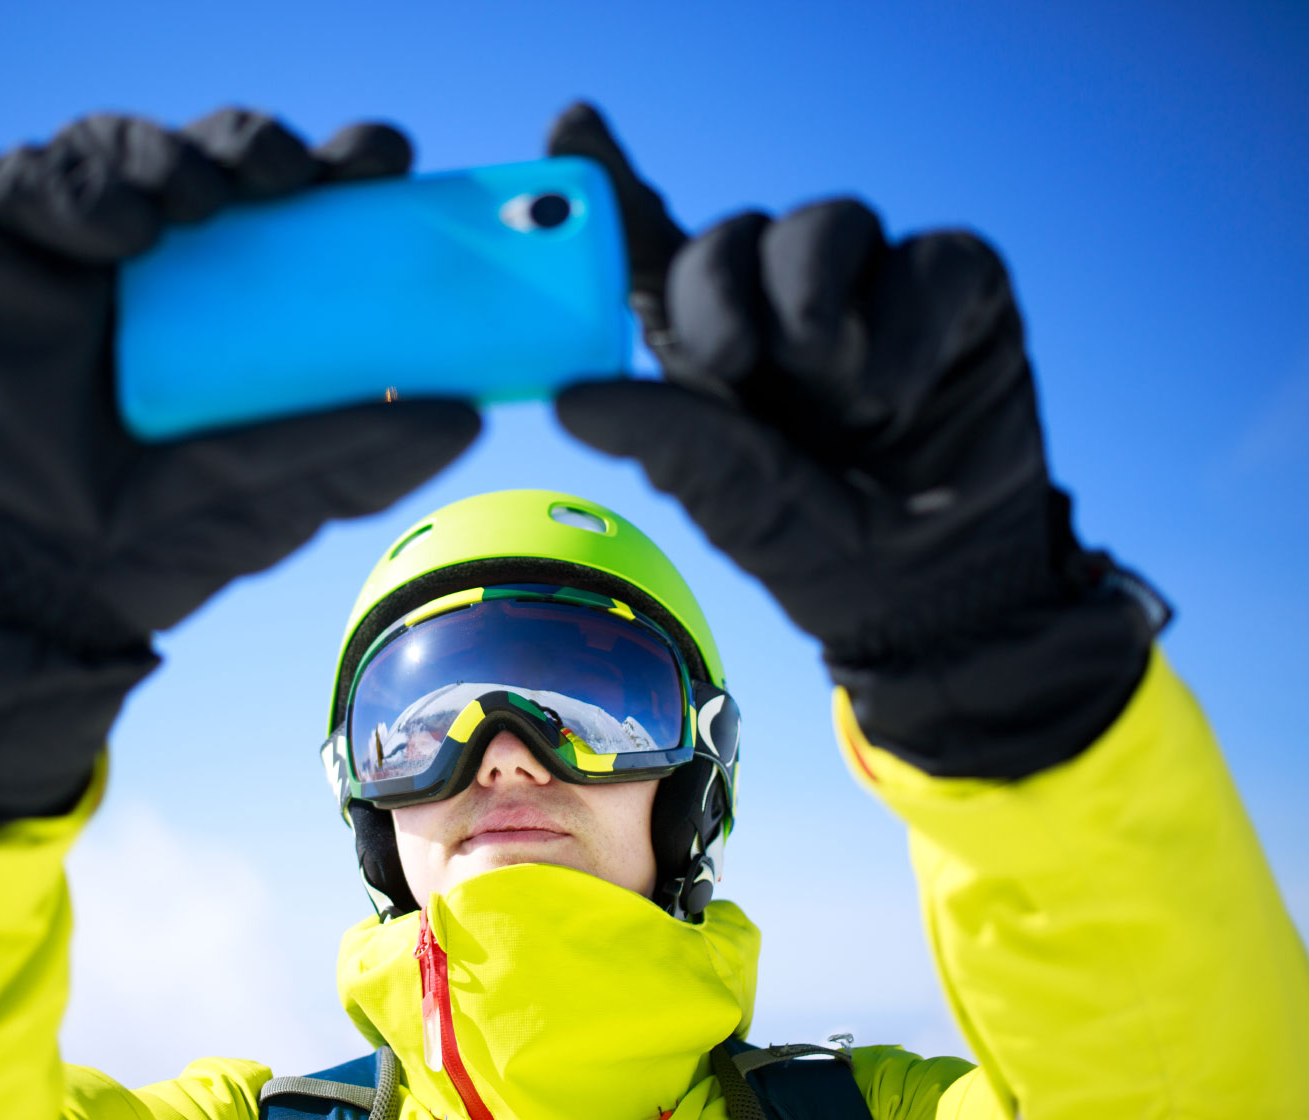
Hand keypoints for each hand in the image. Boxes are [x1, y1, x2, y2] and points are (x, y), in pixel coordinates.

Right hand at [0, 110, 479, 835]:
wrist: (46, 578)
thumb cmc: (170, 531)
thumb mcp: (289, 492)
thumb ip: (368, 455)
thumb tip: (471, 416)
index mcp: (250, 294)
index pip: (305, 202)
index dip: (347, 167)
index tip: (385, 165)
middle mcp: (170, 257)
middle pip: (222, 158)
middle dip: (262, 144)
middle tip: (294, 173)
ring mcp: (80, 243)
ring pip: (128, 149)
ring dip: (172, 155)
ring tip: (200, 202)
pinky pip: (26, 180)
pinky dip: (74, 188)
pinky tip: (123, 231)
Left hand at [549, 104, 1163, 776]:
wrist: (931, 594)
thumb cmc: (814, 543)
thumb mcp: (728, 495)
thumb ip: (660, 435)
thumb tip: (568, 398)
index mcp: (708, 341)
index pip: (655, 243)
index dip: (615, 176)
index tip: (573, 123)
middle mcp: (781, 302)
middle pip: (733, 232)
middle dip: (719, 287)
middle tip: (729, 362)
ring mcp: (873, 291)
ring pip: (828, 222)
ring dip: (815, 298)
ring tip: (833, 384)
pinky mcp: (958, 292)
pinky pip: (932, 257)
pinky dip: (911, 322)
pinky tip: (897, 392)